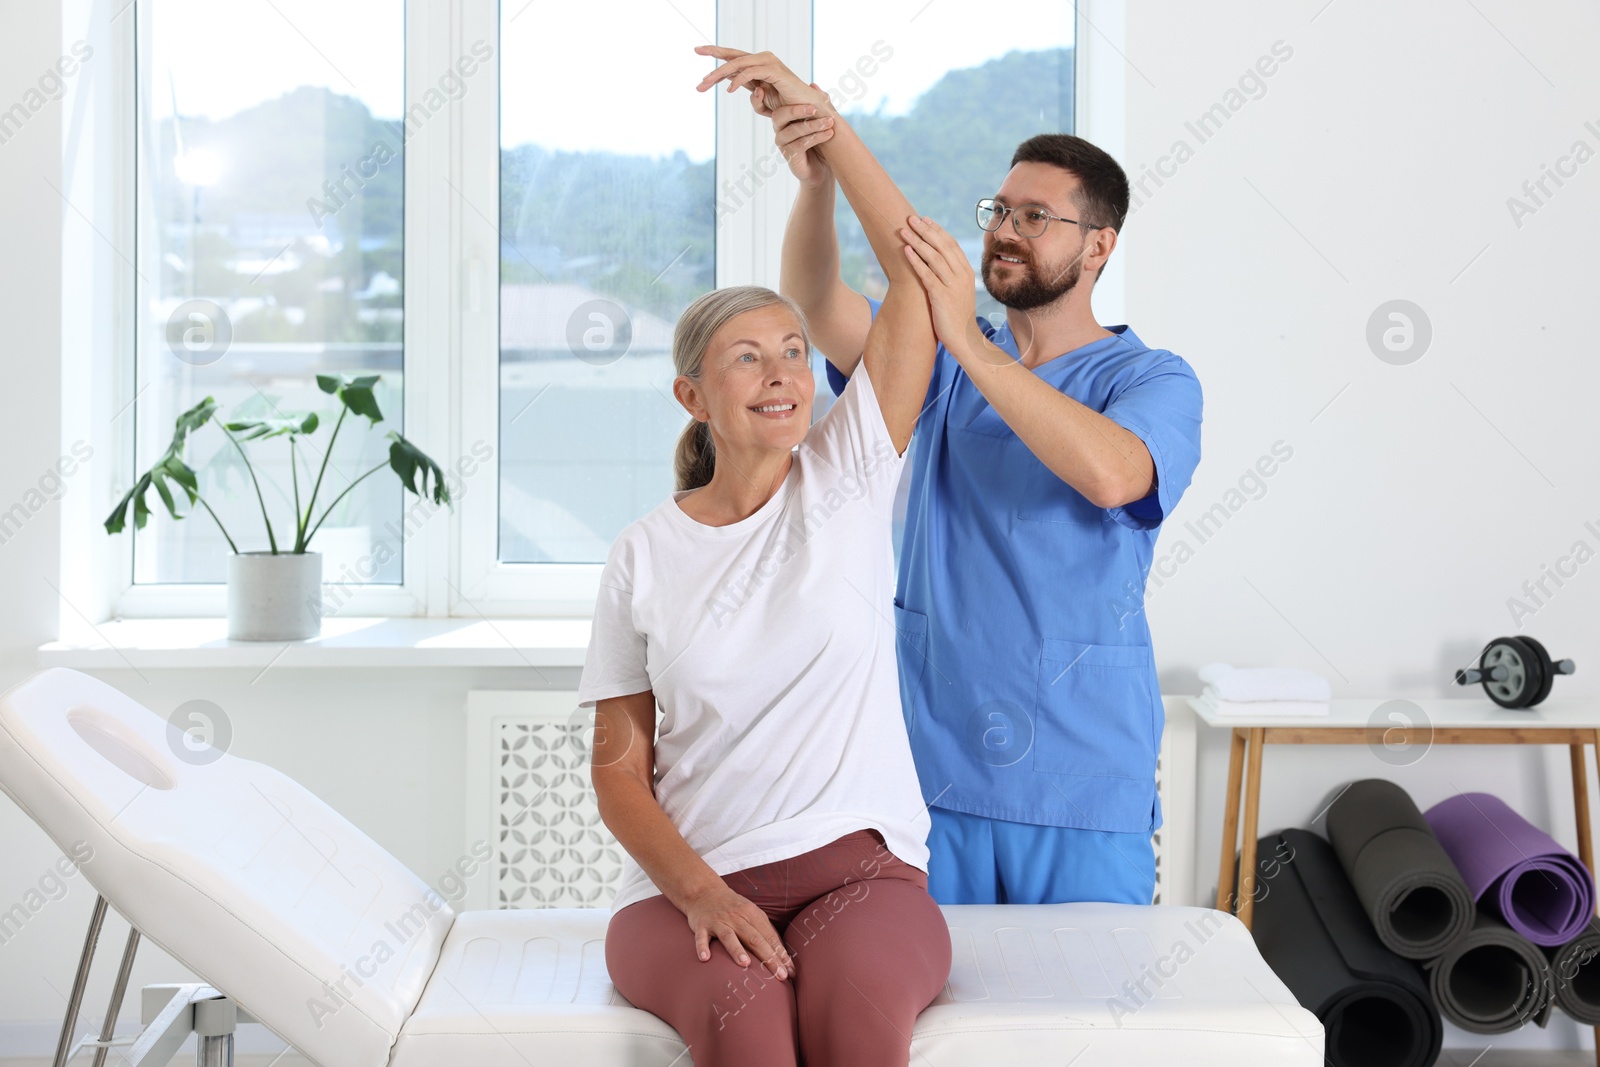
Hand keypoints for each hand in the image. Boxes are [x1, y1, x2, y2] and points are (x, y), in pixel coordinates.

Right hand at [681, 881, 794, 979]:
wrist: (704, 891)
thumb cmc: (732, 907)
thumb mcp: (751, 912)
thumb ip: (764, 930)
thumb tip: (782, 954)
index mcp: (751, 914)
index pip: (769, 936)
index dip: (780, 954)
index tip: (790, 971)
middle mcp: (736, 917)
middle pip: (754, 938)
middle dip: (768, 957)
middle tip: (779, 975)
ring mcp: (718, 921)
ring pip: (729, 936)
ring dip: (737, 950)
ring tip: (745, 964)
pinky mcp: (701, 925)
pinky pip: (701, 937)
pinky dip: (702, 947)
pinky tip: (705, 958)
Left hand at [695, 46, 826, 113]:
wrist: (809, 113)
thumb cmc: (788, 109)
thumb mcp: (763, 103)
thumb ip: (750, 94)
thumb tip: (734, 87)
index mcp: (758, 66)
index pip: (733, 57)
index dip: (715, 53)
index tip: (697, 51)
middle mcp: (763, 60)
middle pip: (732, 57)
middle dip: (712, 60)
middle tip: (696, 66)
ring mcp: (769, 63)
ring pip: (737, 64)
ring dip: (718, 74)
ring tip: (705, 84)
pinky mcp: (775, 71)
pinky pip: (751, 73)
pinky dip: (738, 80)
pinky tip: (729, 90)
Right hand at [768, 93, 835, 187]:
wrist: (824, 169)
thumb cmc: (820, 142)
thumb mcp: (821, 119)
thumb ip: (817, 103)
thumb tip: (813, 85)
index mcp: (784, 118)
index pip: (776, 104)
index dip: (769, 98)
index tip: (780, 91)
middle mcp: (780, 129)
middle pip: (779, 115)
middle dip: (797, 110)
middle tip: (814, 108)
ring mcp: (783, 144)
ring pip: (793, 130)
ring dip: (813, 125)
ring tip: (830, 122)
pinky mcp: (790, 156)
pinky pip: (800, 144)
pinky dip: (816, 137)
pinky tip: (829, 133)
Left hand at [900, 215, 985, 358]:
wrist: (965, 339)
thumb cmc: (957, 316)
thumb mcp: (958, 292)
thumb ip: (950, 276)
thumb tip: (937, 263)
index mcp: (966, 272)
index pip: (951, 244)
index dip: (937, 230)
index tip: (925, 220)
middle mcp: (961, 275)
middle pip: (942, 246)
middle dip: (925, 230)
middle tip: (911, 219)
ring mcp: (952, 285)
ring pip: (933, 257)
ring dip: (917, 241)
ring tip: (904, 230)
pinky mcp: (941, 296)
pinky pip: (926, 274)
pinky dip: (915, 261)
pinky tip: (906, 251)